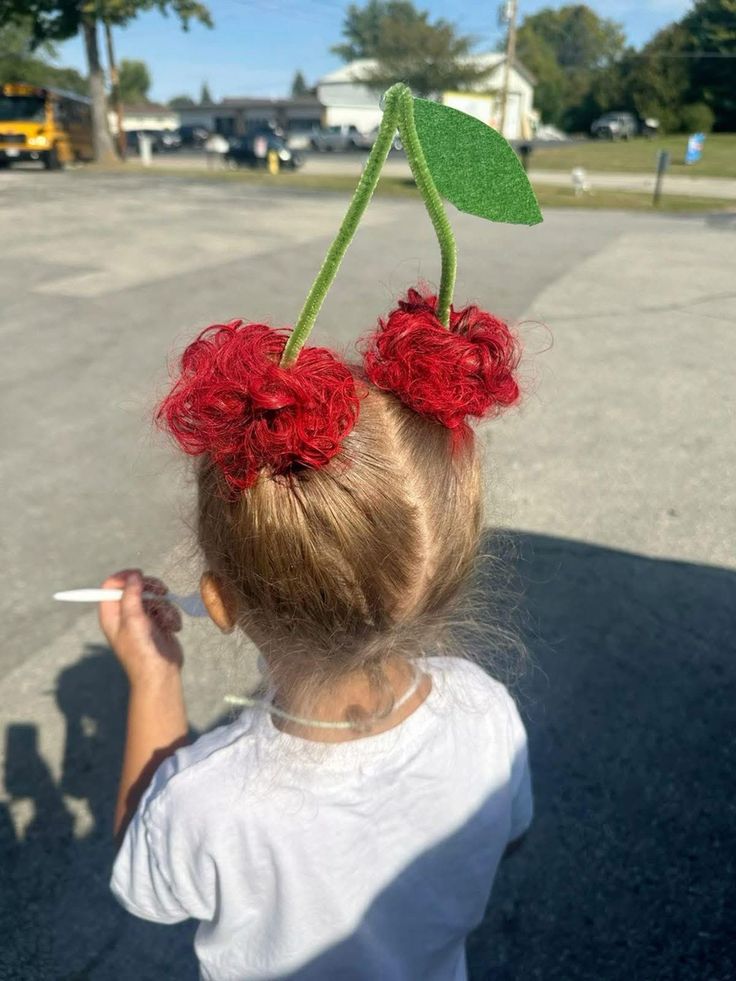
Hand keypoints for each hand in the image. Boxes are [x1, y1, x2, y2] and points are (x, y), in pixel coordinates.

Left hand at [99, 570, 182, 686]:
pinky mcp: (157, 624)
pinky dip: (171, 616)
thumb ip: (130, 595)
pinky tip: (172, 629)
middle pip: (135, 587)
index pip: (110, 585)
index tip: (139, 574)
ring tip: (167, 623)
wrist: (161, 674)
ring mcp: (142, 619)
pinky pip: (166, 608)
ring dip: (165, 607)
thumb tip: (133, 575)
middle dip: (151, 588)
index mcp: (111, 614)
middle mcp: (125, 615)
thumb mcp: (132, 620)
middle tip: (161, 590)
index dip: (124, 577)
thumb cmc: (141, 650)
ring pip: (154, 597)